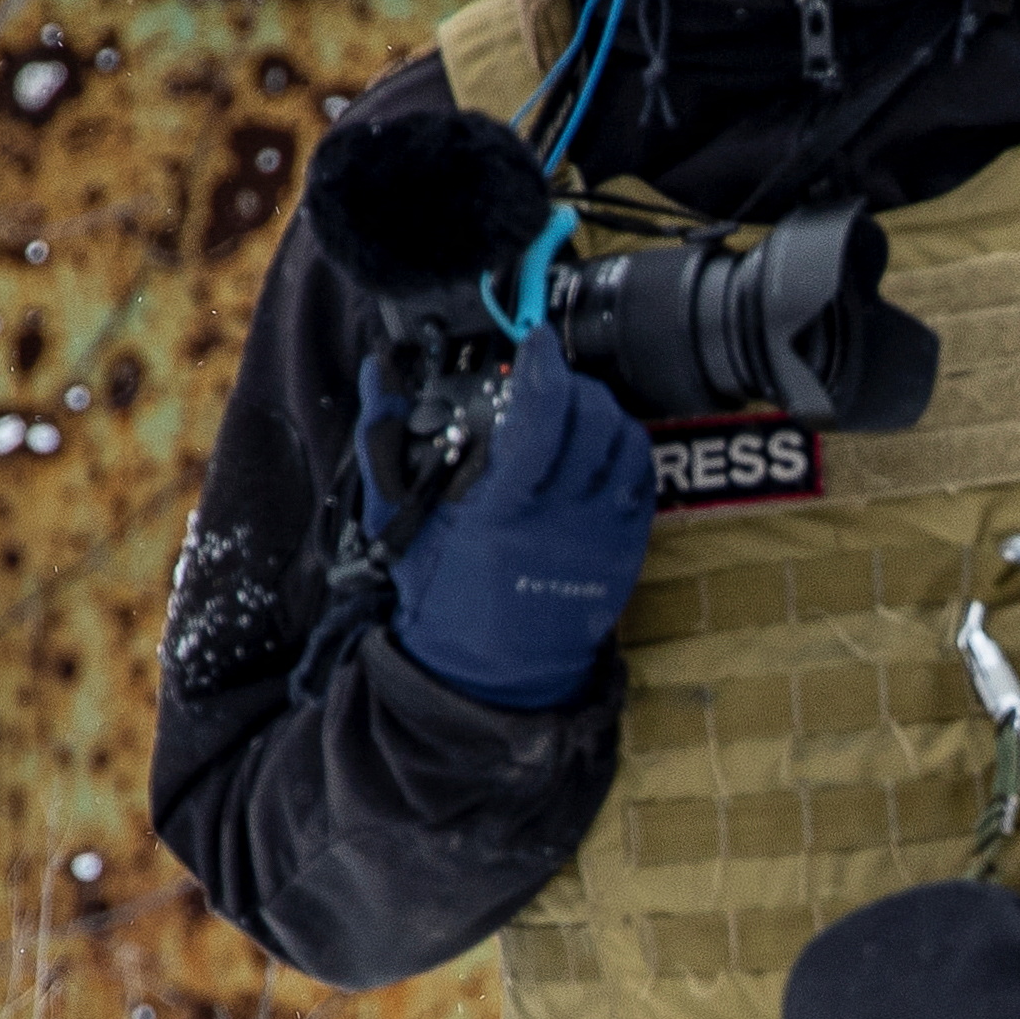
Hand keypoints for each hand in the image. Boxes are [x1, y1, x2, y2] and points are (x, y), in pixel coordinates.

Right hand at [383, 354, 655, 708]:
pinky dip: (624, 452)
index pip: (540, 418)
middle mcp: (558, 520)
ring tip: (575, 413)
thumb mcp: (399, 521)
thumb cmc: (440, 594)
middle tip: (550, 383)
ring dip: (604, 414)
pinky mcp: (624, 552)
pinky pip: (641, 481)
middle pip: (592, 422)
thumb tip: (378, 373)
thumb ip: (384, 440)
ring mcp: (598, 537)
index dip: (544, 368)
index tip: (536, 344)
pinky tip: (597, 450)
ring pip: (625, 445)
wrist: (485, 674)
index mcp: (499, 510)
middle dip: (573, 386)